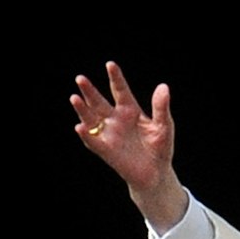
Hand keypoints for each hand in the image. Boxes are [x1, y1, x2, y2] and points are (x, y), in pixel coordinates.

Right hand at [71, 61, 187, 229]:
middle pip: (100, 102)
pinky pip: (94, 141)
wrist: (156, 174)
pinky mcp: (106, 151)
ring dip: (83, 109)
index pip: (120, 91)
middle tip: (80, 78)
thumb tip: (163, 86)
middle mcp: (116, 120)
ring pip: (92, 119)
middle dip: (90, 91)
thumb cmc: (160, 148)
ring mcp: (109, 135)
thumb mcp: (164, 126)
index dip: (115, 78)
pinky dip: (86, 135)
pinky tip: (80, 126)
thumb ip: (161, 108)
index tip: (110, 64)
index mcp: (130, 110)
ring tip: (75, 98)